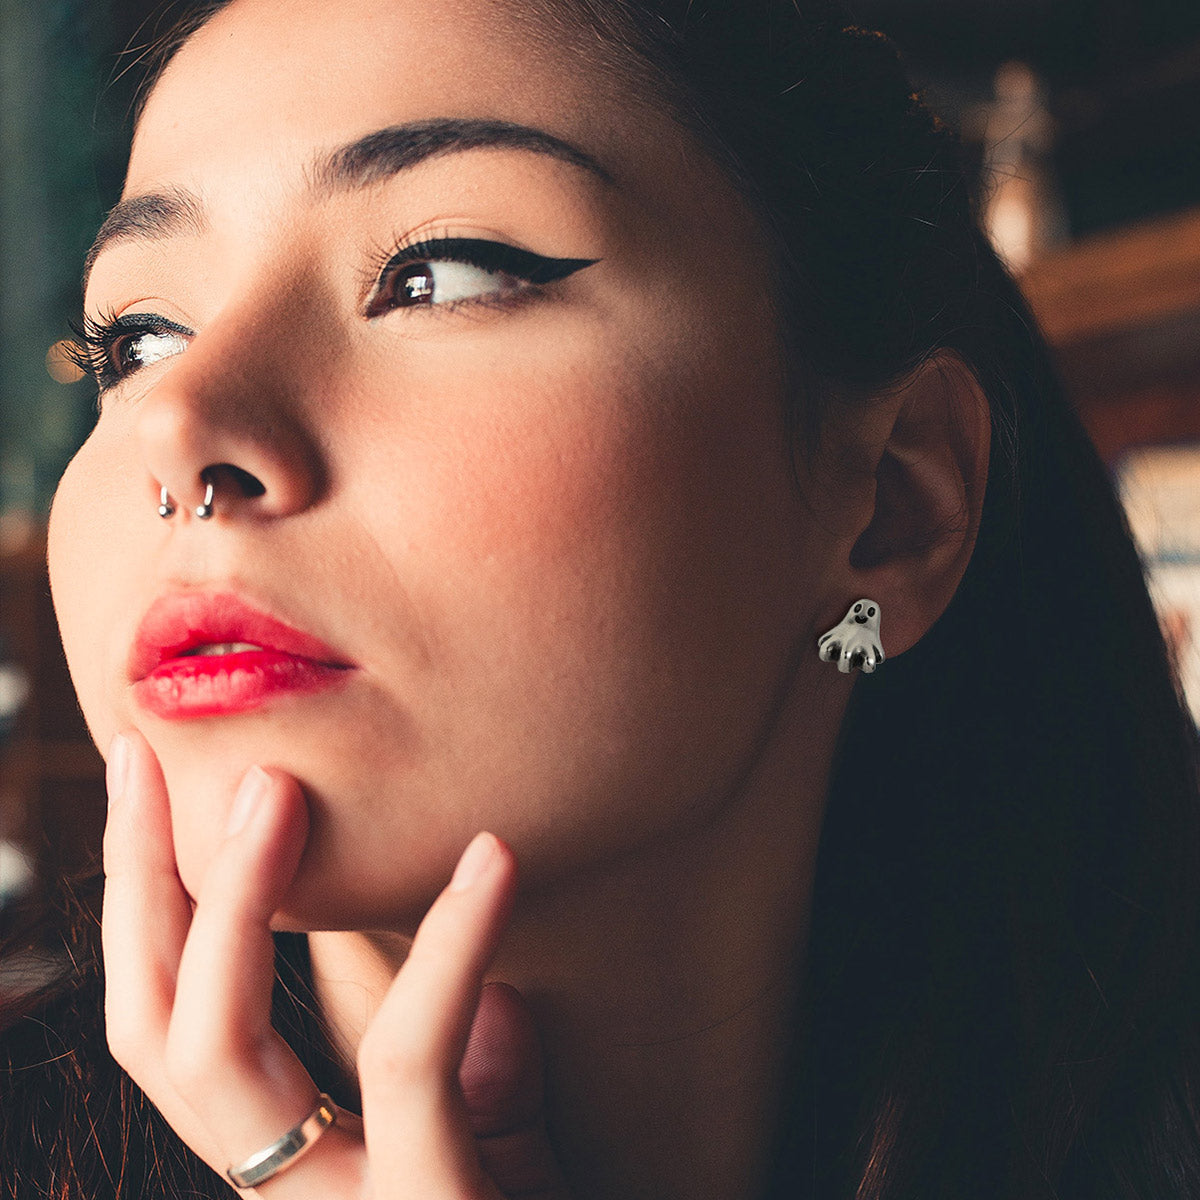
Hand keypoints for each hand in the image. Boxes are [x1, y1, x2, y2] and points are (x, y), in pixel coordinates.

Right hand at [101, 730, 569, 1197]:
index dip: (145, 913)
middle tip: (146, 754)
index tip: (151, 789)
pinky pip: (411, 1062)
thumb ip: (483, 1087)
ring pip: (217, 1054)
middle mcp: (288, 1193)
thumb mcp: (508, 1163)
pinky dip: (450, 948)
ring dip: (238, 903)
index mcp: (296, 1164)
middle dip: (137, 887)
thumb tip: (500, 997)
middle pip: (158, 1033)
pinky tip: (493, 856)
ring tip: (278, 785)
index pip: (175, 1030)